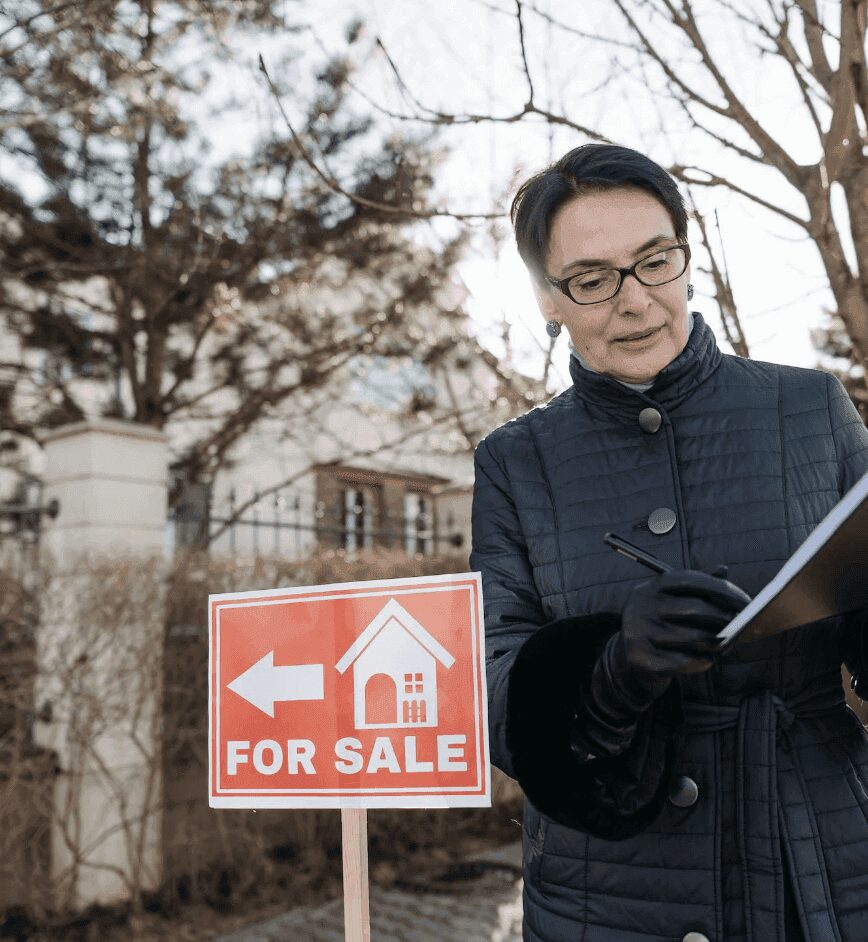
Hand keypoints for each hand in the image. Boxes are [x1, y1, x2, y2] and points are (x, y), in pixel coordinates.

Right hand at [572, 569, 749, 758]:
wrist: (629, 659)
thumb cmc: (660, 625)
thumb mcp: (671, 600)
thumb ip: (696, 584)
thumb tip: (724, 570)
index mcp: (650, 587)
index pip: (689, 580)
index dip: (721, 589)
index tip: (746, 601)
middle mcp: (641, 606)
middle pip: (694, 609)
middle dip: (724, 618)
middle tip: (742, 625)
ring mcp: (638, 632)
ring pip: (693, 638)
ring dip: (717, 643)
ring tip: (725, 644)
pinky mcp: (641, 658)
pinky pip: (684, 661)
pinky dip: (703, 662)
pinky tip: (708, 660)